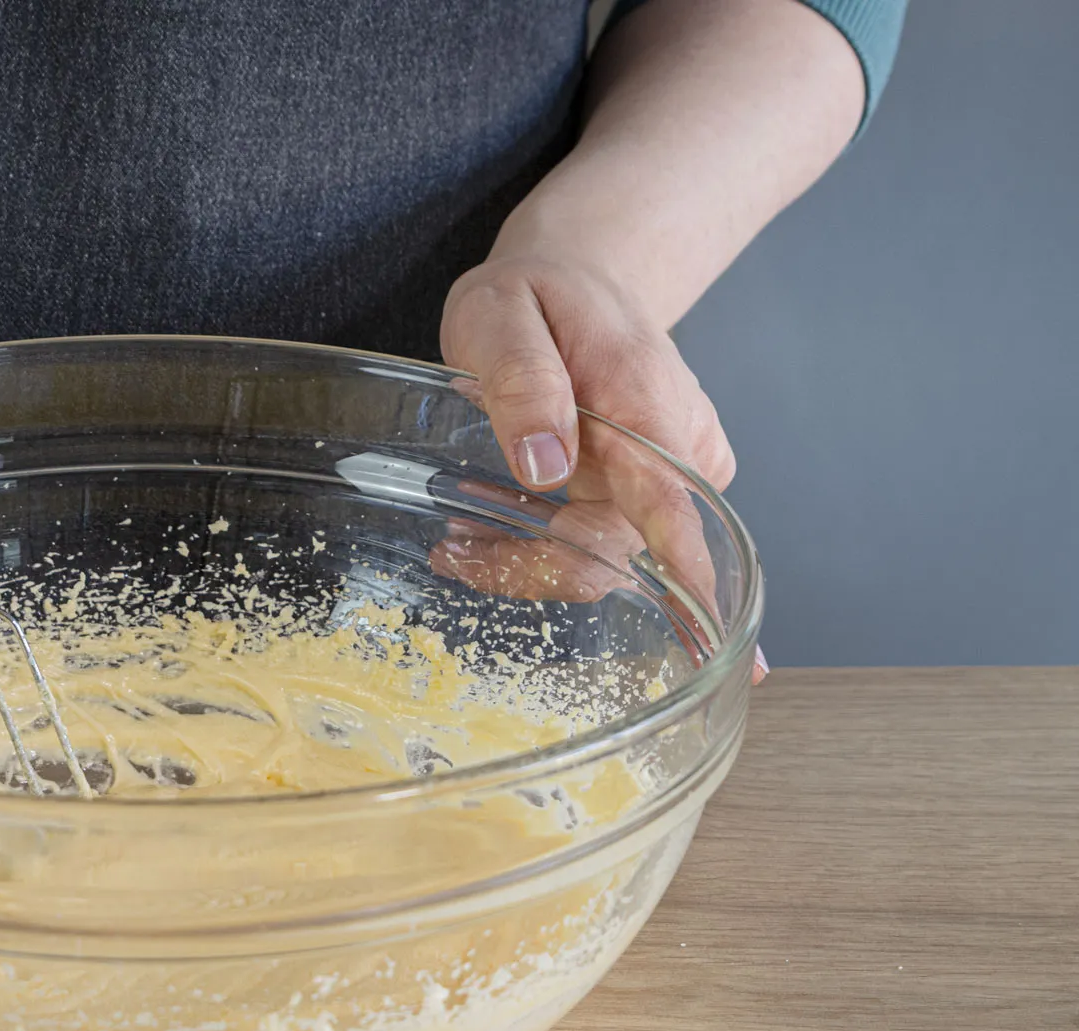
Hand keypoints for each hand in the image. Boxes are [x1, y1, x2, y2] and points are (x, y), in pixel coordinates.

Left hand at [440, 253, 765, 680]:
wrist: (576, 279)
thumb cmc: (536, 295)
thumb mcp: (500, 313)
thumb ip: (523, 380)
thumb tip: (545, 465)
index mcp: (645, 402)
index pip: (671, 502)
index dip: (683, 572)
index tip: (699, 628)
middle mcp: (674, 449)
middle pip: (622, 552)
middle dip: (535, 567)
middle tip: (454, 550)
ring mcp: (668, 475)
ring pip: (606, 559)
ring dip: (530, 562)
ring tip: (460, 538)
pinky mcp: (650, 493)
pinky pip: (600, 546)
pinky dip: (543, 550)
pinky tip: (494, 528)